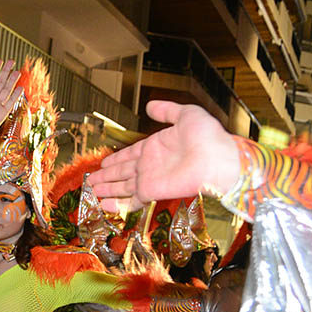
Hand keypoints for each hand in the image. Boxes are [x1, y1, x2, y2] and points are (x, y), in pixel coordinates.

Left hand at [0, 59, 23, 141]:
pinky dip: (15, 95)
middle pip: (0, 82)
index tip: (0, 60)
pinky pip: (10, 101)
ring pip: (6, 89)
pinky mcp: (3, 112)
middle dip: (6, 71)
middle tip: (11, 61)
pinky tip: (20, 87)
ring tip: (17, 71)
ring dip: (12, 80)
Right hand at [87, 101, 241, 212]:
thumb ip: (167, 110)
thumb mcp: (186, 114)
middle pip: (123, 172)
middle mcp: (151, 164)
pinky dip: (117, 204)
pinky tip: (105, 205)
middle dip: (107, 176)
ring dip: (107, 188)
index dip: (116, 158)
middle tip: (93, 179)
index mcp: (157, 147)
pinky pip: (131, 200)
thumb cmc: (209, 138)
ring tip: (93, 190)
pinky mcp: (151, 191)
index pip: (130, 154)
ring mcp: (150, 179)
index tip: (104, 162)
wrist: (218, 159)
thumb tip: (151, 106)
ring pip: (122, 186)